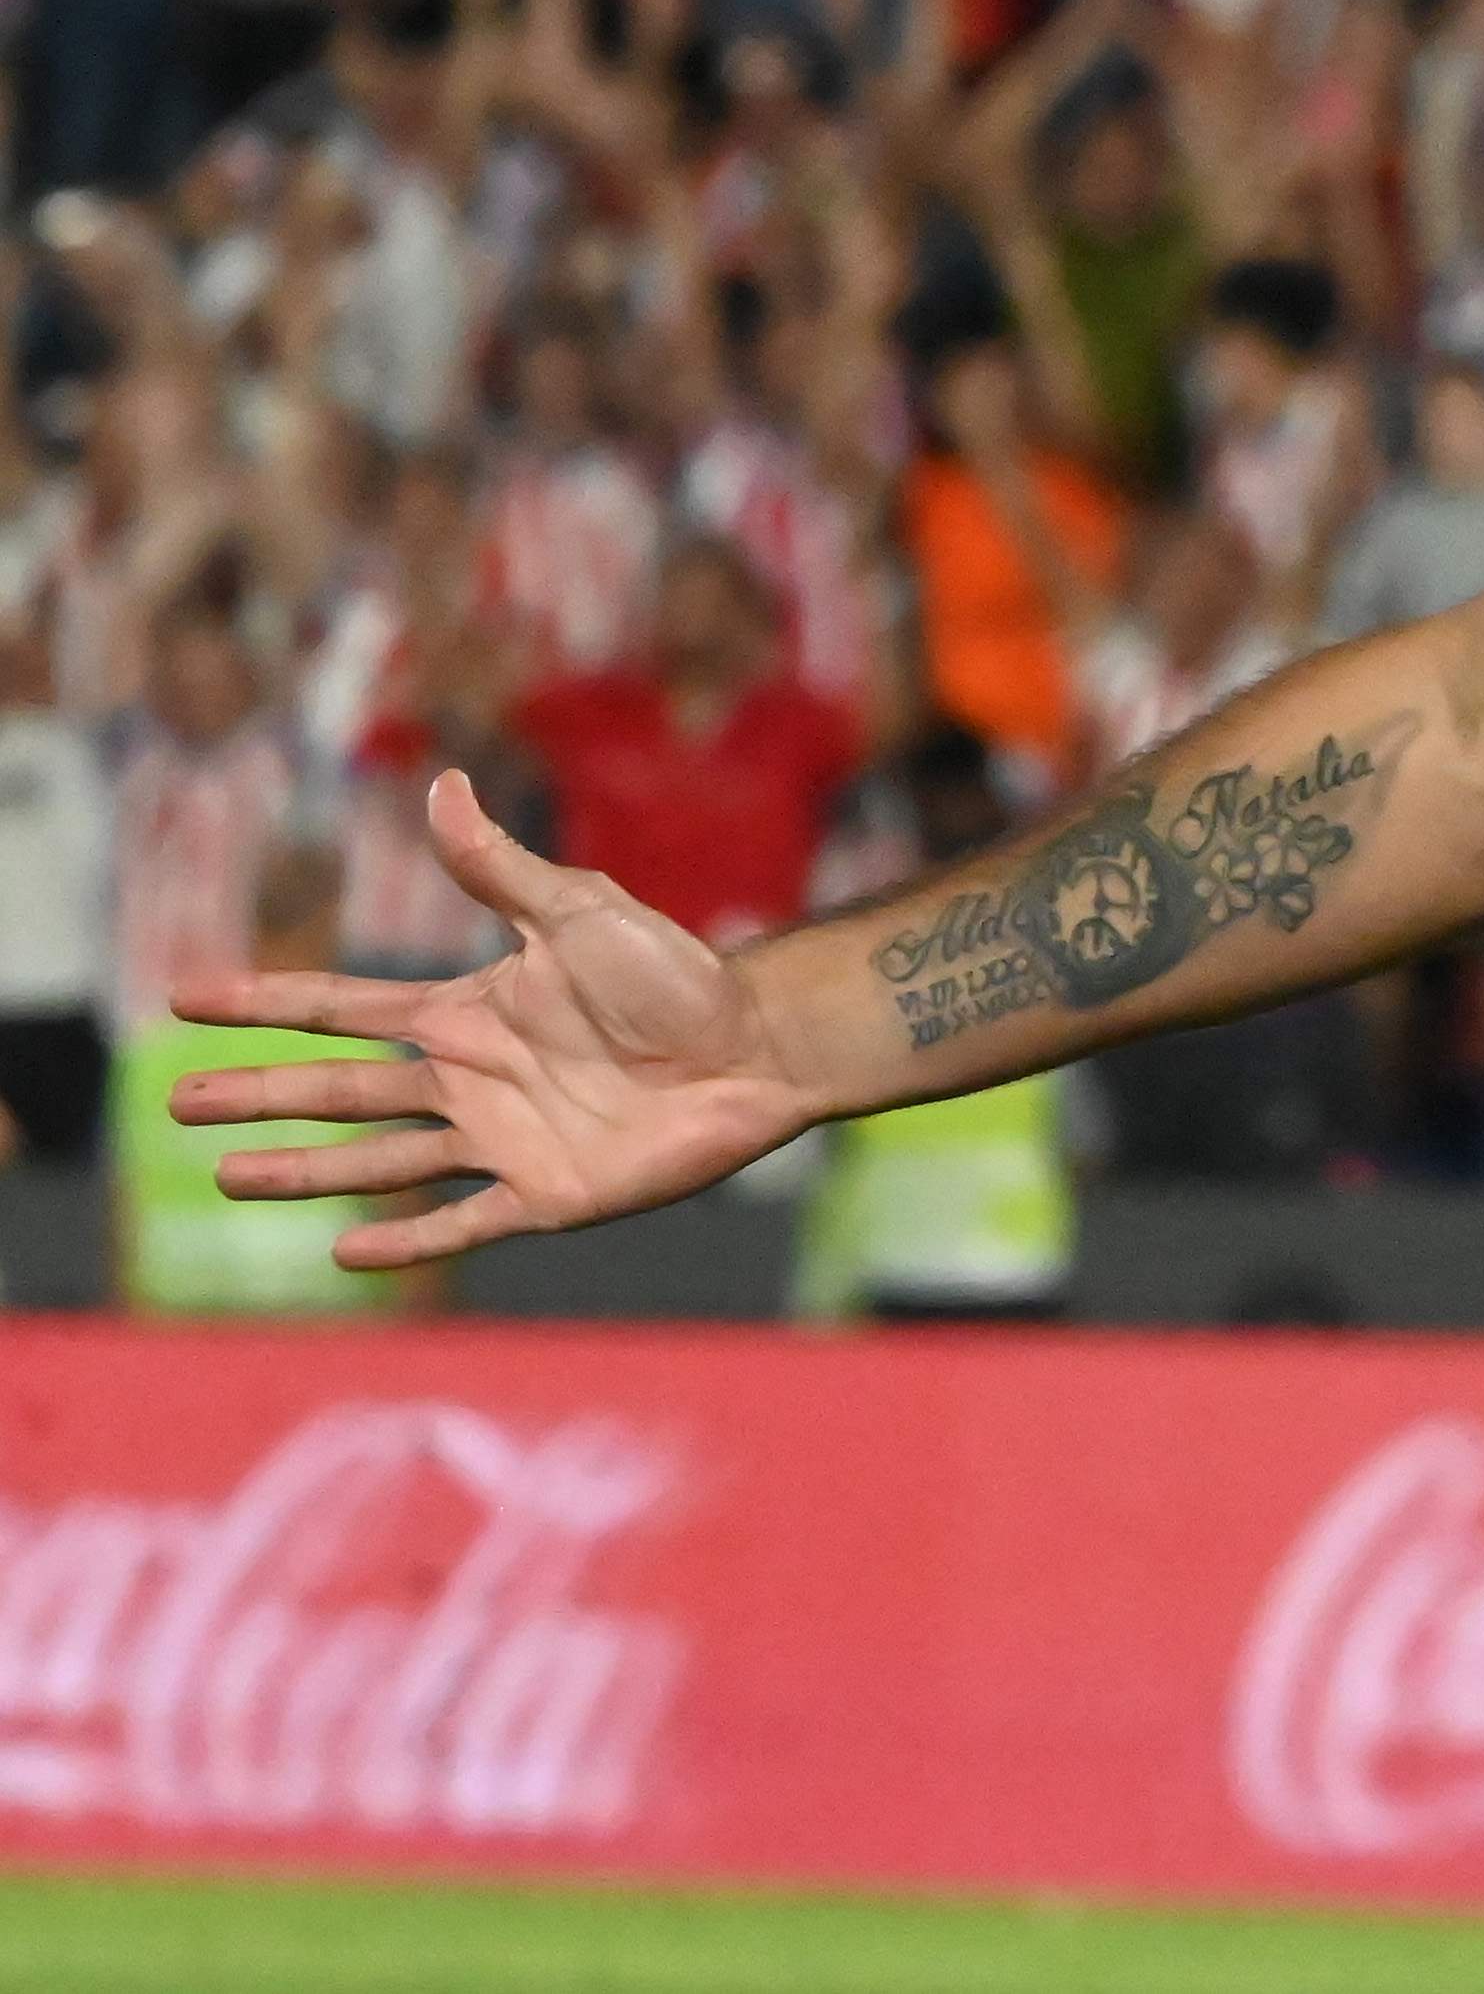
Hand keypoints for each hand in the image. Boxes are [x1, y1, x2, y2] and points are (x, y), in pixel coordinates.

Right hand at [165, 772, 820, 1269]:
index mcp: (467, 1013)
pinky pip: (461, 1225)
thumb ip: (501, 868)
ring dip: (302, 1172)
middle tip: (177, 1102)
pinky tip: (344, 1250)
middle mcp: (468, 1080)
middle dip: (258, 1095)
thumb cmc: (678, 975)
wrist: (756, 1047)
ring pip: (376, 1163)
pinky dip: (405, 1243)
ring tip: (226, 1177)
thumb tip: (443, 784)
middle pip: (338, 1091)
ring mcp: (501, 1140)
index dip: (266, 1003)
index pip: (342, 1009)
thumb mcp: (580, 913)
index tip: (187, 998)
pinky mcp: (546, 1194)